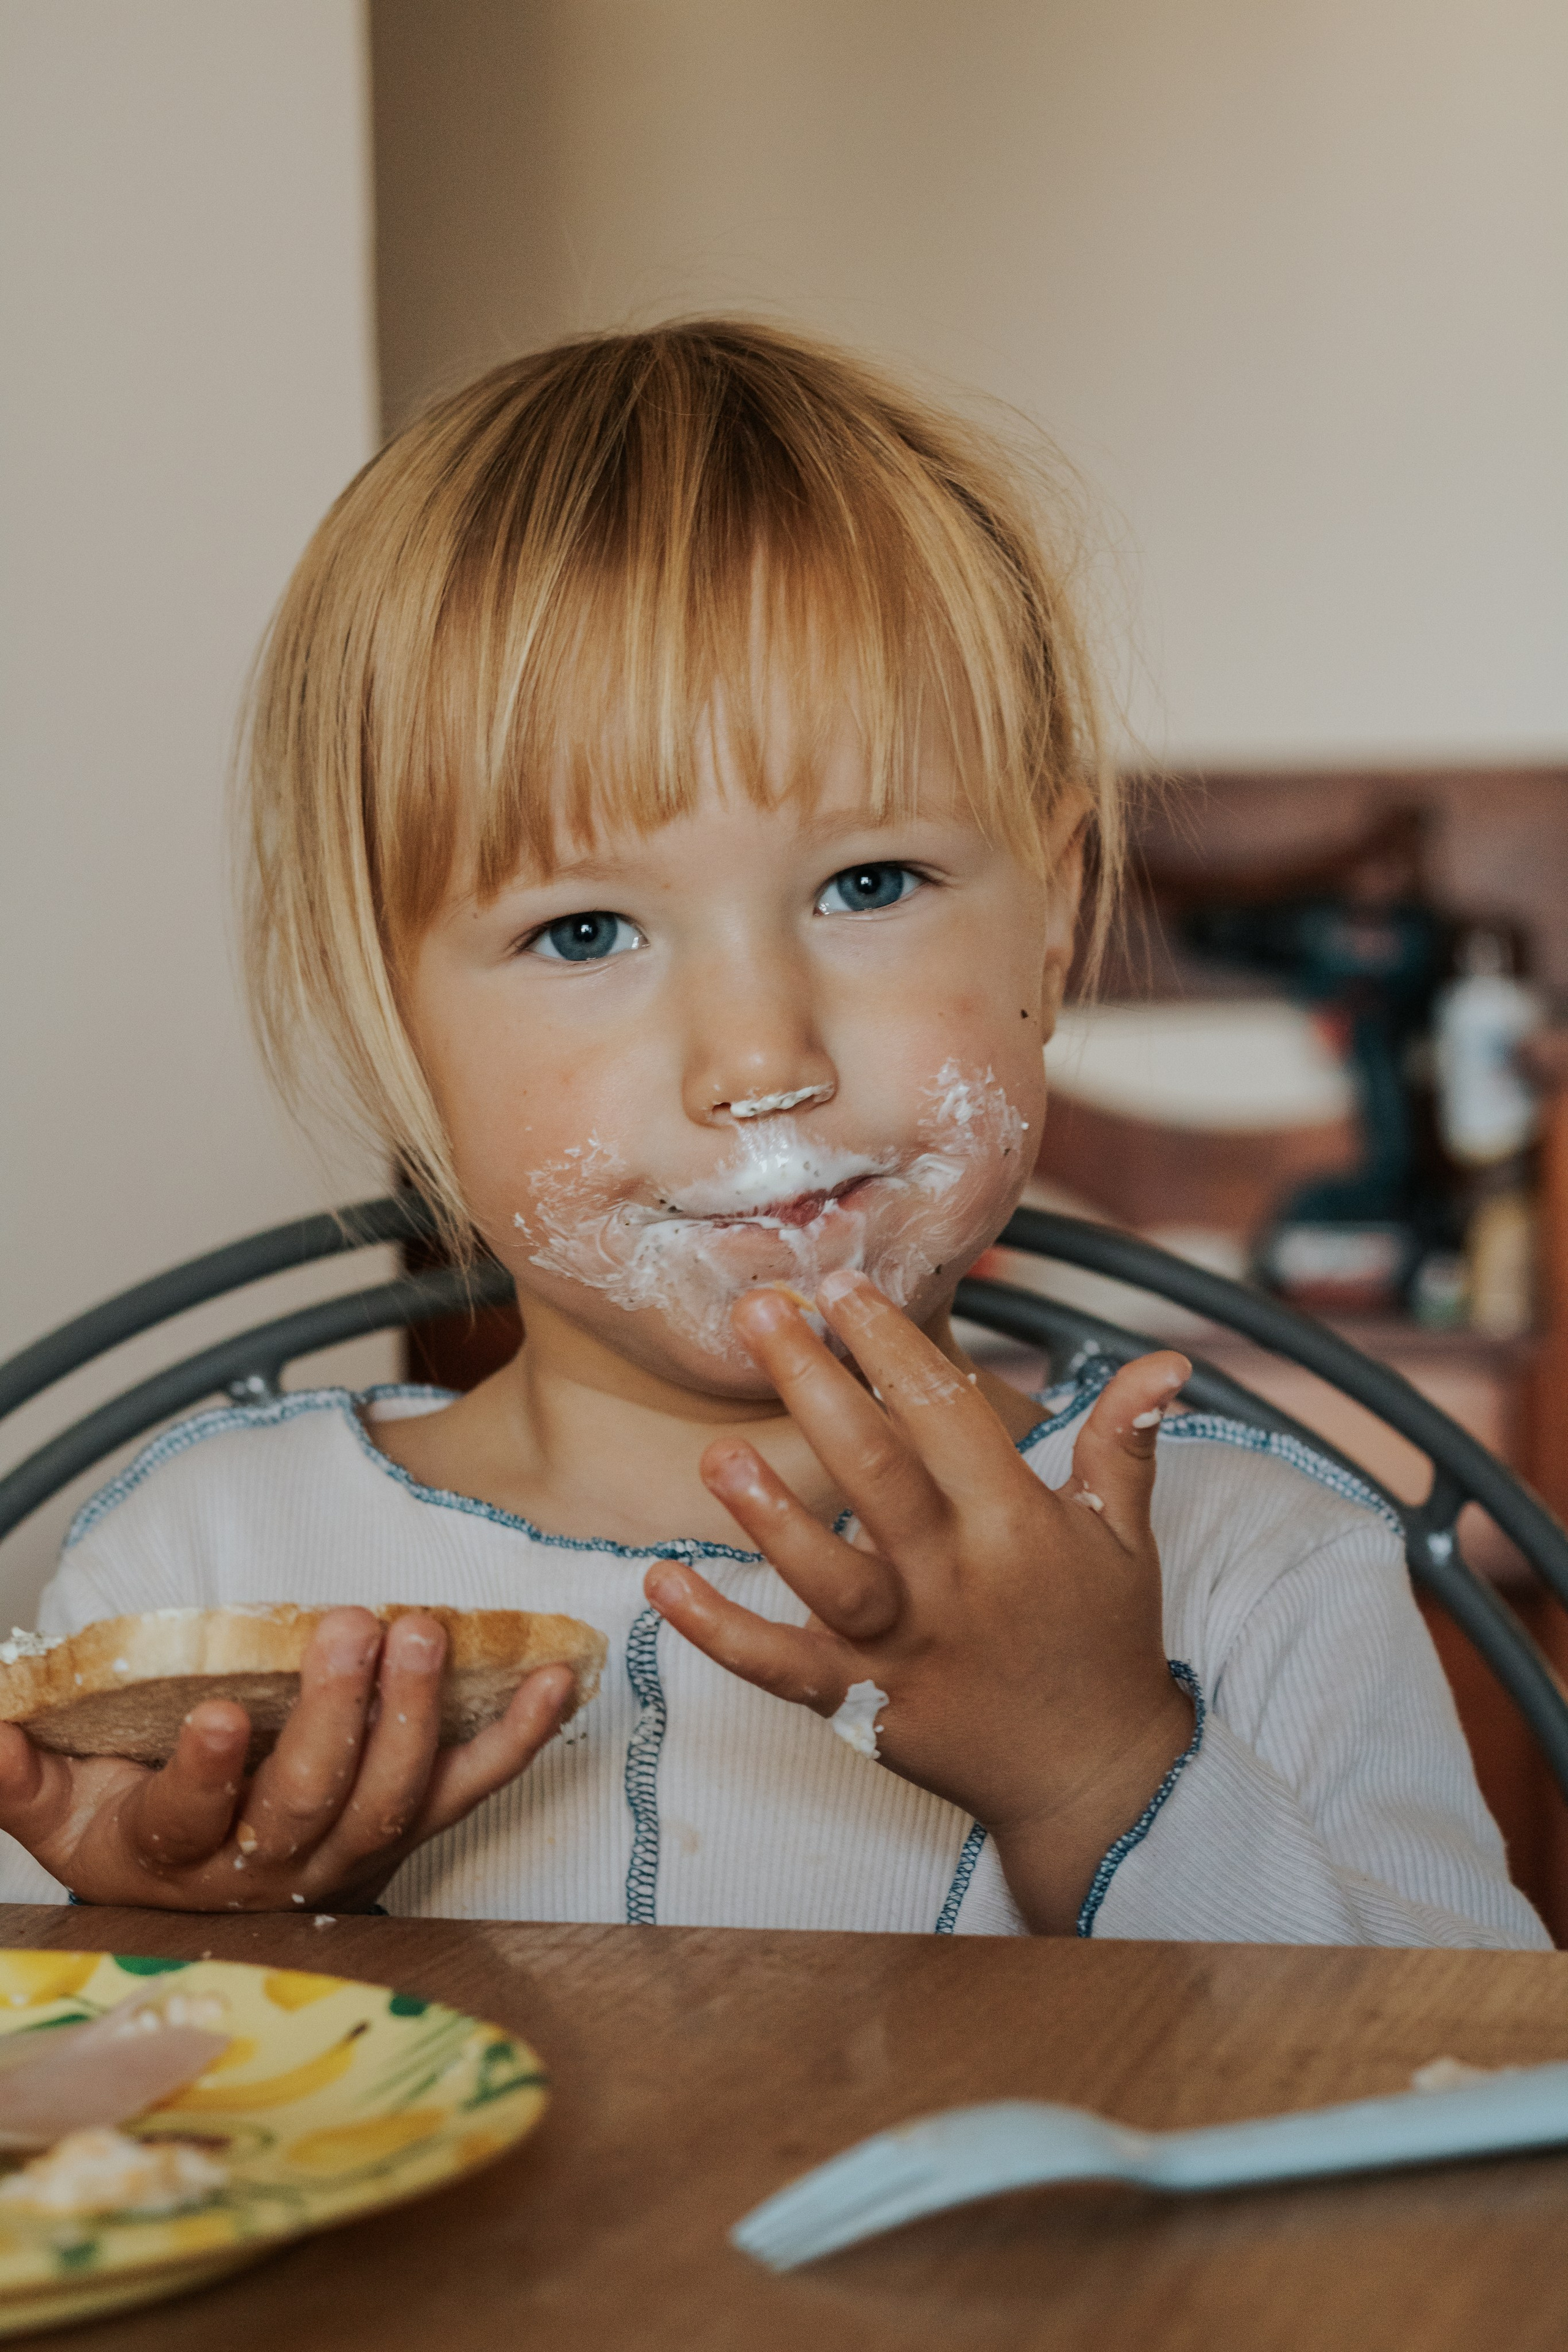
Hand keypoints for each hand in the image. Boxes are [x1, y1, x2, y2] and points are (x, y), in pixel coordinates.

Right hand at [0, 1609, 572, 1912]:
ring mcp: (350, 1851)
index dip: (209, 1774)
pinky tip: (554, 1678)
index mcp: (177, 1855)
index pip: (193, 1818)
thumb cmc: (124, 1827)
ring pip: (394, 1797)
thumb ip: (20, 1773)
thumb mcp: (57, 1811)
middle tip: (355, 1625)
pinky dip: (519, 1736)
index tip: (221, 1714)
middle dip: (338, 1715)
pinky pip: (474, 1787)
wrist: (198, 1891)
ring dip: (418, 1714)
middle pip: (310, 1801)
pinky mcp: (411, 1829)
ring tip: (425, 1631)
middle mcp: (270, 1868)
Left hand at [645, 1271, 1193, 1932]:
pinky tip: (662, 1584)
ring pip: (829, 1577)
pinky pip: (780, 1670)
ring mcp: (905, 1648)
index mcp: (1017, 1527)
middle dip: (816, 1386)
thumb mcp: (1125, 1539)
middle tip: (756, 1314)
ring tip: (717, 1453)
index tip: (841, 1284)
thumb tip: (1163, 1360)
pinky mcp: (863, 1705)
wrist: (1095, 1779)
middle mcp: (957, 1582)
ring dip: (770, 1515)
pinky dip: (719, 1631)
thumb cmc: (1104, 1641)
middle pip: (878, 1473)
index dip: (893, 1346)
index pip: (949, 1416)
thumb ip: (1125, 1442)